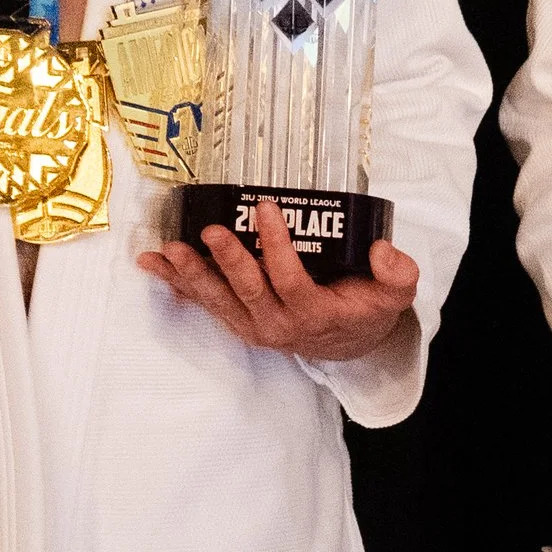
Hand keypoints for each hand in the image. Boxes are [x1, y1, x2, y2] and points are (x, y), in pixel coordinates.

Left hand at [136, 198, 420, 360]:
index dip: (277, 246)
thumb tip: (381, 250)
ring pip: (219, 300)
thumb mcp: (396, 294)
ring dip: (190, 275)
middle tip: (210, 232)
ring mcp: (255, 326)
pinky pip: (206, 302)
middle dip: (227, 261)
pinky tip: (153, 265)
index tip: (266, 208)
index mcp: (314, 316)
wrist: (349, 343)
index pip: (290, 280)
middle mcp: (278, 326)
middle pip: (247, 292)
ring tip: (166, 251)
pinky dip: (178, 284)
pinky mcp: (239, 321)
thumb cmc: (367, 310)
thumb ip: (398, 273)